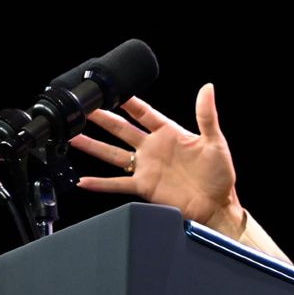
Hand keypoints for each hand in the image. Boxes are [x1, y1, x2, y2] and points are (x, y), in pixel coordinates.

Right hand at [71, 83, 243, 231]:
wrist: (217, 206)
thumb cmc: (220, 174)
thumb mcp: (215, 141)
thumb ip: (206, 115)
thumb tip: (207, 88)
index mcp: (170, 133)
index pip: (145, 113)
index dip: (130, 102)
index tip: (114, 90)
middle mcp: (154, 148)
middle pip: (123, 130)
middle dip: (103, 119)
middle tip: (85, 109)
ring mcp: (146, 167)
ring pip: (113, 154)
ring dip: (94, 146)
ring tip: (74, 136)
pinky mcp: (144, 187)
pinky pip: (117, 184)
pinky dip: (100, 183)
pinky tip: (84, 180)